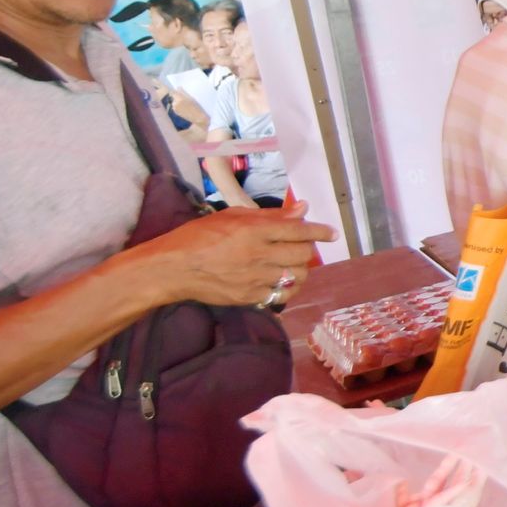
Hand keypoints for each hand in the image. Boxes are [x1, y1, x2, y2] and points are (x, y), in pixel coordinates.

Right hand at [130, 202, 335, 308]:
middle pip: (302, 254)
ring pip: (296, 277)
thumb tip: (302, 209)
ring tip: (291, 265)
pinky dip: (286, 288)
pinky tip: (279, 281)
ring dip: (300, 270)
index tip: (332, 233)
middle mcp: (259, 255)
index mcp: (255, 231)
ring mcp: (255, 279)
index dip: (319, 231)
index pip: (298, 231)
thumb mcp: (233, 216)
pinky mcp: (250, 297)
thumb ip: (271, 215)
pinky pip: (281, 295)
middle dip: (307, 249)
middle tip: (300, 246)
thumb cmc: (199, 236)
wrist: (174, 268)